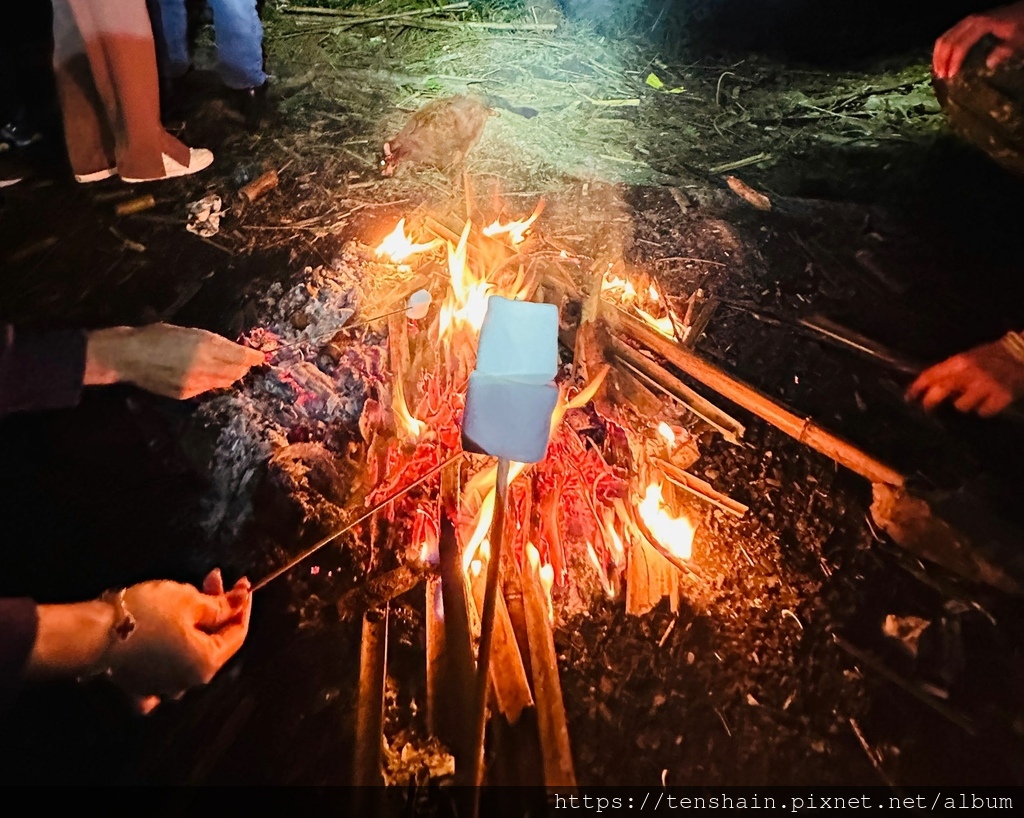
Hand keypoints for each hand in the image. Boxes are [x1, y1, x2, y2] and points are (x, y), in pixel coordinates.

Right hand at [85, 323, 264, 398]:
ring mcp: (195, 382)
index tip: (261, 357)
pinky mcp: (186, 394)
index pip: (238, 355)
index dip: (252, 357)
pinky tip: (209, 377)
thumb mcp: (186, 331)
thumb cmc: (155, 336)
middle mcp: (203, 365)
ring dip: (231, 376)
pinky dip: (213, 382)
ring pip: (224, 382)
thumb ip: (210, 342)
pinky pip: (208, 389)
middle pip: (236, 371)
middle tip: (247, 364)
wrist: (127, 356)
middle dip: (244, 368)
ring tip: (232, 370)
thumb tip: (230, 349)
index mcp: (204, 344)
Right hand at [102, 570, 251, 698]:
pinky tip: (171, 644)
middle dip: (216, 608)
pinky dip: (168, 657)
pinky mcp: (138, 685)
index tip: (242, 582)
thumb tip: (241, 601)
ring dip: (194, 624)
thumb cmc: (147, 614)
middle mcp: (188, 683)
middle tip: (212, 578)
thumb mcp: (189, 601)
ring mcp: (162, 688)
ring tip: (190, 596)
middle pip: (213, 641)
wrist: (94, 633)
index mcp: (207, 664)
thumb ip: (220, 605)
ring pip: (189, 653)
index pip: (237, 632)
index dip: (241, 605)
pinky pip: (161, 672)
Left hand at [906, 339, 1023, 415]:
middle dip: (930, 402)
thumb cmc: (993, 355)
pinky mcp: (1001, 397)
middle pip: (940, 392)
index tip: (908, 397)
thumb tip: (930, 386)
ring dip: (965, 404)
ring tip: (974, 398)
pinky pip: (983, 412)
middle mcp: (970, 373)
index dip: (917, 387)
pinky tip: (990, 402)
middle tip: (927, 408)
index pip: (931, 375)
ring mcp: (986, 386)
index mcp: (960, 361)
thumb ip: (951, 370)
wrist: (1023, 354)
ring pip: (961, 406)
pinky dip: (985, 409)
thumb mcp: (969, 357)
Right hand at [933, 1, 1023, 78]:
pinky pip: (948, 35)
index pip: (961, 45)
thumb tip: (988, 64)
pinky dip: (942, 48)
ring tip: (938, 71)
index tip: (951, 76)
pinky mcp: (967, 23)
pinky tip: (941, 60)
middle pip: (948, 40)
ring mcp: (967, 21)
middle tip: (941, 77)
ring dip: (938, 55)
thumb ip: (1004, 51)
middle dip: (942, 60)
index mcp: (981, 24)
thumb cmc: (1021, 26)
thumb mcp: (1017, 40)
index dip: (954, 61)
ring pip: (944, 37)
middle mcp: (971, 20)